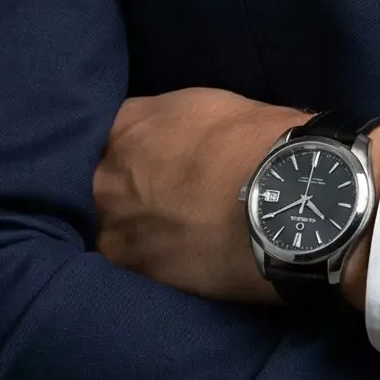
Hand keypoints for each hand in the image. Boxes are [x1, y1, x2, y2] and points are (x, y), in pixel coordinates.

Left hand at [93, 88, 379, 311]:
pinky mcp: (133, 273)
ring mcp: (114, 227)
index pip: (105, 134)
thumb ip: (169, 123)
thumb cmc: (258, 142)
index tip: (140, 159)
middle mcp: (105, 174)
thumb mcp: (208, 106)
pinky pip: (125, 265)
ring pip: (106, 227)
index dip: (124, 148)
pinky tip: (171, 260)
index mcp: (126, 124)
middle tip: (151, 199)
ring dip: (127, 230)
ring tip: (164, 236)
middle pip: (94, 183)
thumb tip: (169, 143)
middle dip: (116, 190)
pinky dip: (143, 262)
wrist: (285, 200)